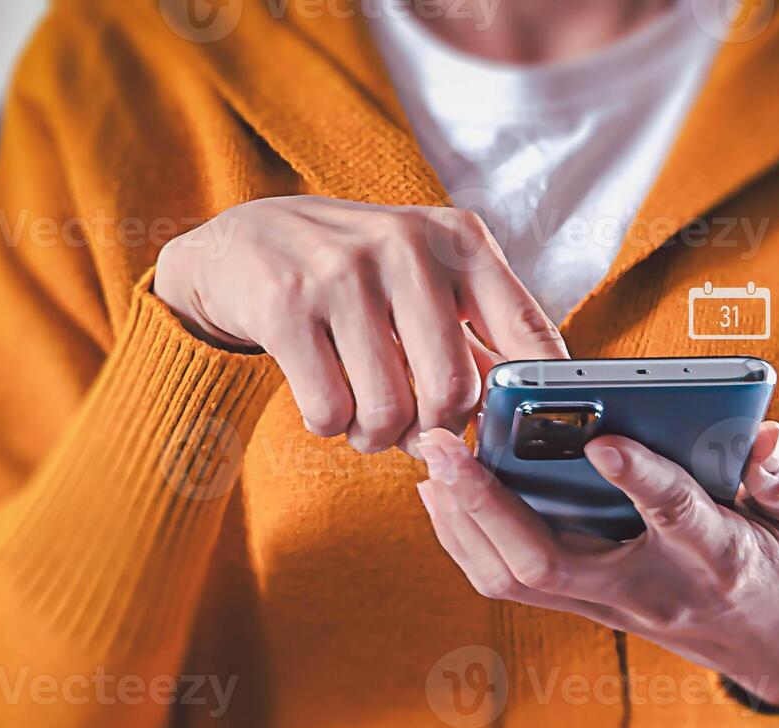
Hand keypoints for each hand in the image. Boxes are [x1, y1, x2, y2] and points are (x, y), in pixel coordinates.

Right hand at [155, 196, 565, 454]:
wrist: (245, 244)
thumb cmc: (355, 275)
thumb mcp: (425, 278)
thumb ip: (480, 334)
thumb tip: (528, 412)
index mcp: (458, 240)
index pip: (527, 332)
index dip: (533, 400)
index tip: (528, 435)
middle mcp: (406, 246)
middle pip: (454, 390)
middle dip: (437, 430)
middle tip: (418, 430)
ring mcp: (342, 272)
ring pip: (389, 410)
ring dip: (378, 436)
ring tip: (367, 418)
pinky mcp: (286, 305)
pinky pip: (330, 411)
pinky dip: (331, 425)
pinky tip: (326, 398)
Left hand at [414, 422, 778, 708]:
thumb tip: (762, 437)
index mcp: (718, 561)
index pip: (674, 517)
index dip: (639, 478)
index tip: (601, 439)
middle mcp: (650, 590)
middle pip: (551, 561)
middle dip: (490, 504)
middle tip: (448, 445)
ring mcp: (613, 605)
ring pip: (516, 577)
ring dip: (464, 522)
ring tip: (434, 459)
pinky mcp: (591, 605)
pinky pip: (513, 580)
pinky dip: (470, 537)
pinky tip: (450, 493)